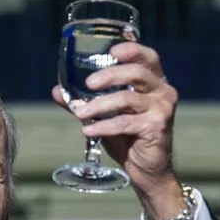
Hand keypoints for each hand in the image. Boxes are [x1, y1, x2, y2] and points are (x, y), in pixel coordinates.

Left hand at [52, 42, 183, 218]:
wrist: (146, 170)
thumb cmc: (127, 139)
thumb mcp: (104, 116)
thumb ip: (84, 101)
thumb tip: (56, 91)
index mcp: (153, 82)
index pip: (147, 57)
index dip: (131, 49)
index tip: (111, 50)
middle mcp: (162, 91)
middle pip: (137, 73)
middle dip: (110, 75)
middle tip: (88, 84)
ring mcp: (162, 109)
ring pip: (127, 99)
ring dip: (99, 105)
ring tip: (80, 114)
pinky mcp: (157, 126)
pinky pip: (125, 123)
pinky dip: (103, 126)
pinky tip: (88, 131)